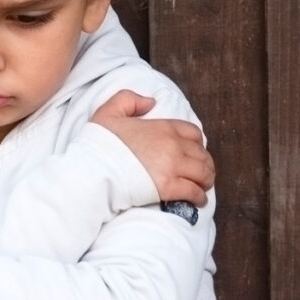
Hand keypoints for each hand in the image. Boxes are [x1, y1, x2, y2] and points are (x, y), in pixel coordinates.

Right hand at [92, 90, 215, 205]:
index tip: (194, 151)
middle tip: (202, 172)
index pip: (193, 132)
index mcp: (163, 127)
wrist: (93, 170)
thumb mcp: (109, 111)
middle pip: (202, 154)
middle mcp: (173, 145)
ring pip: (203, 173)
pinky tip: (199, 200)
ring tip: (203, 186)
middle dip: (205, 164)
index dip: (197, 143)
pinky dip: (200, 197)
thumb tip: (151, 103)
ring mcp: (173, 166)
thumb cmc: (99, 143)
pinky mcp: (169, 187)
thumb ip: (130, 100)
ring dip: (206, 180)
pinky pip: (194, 192)